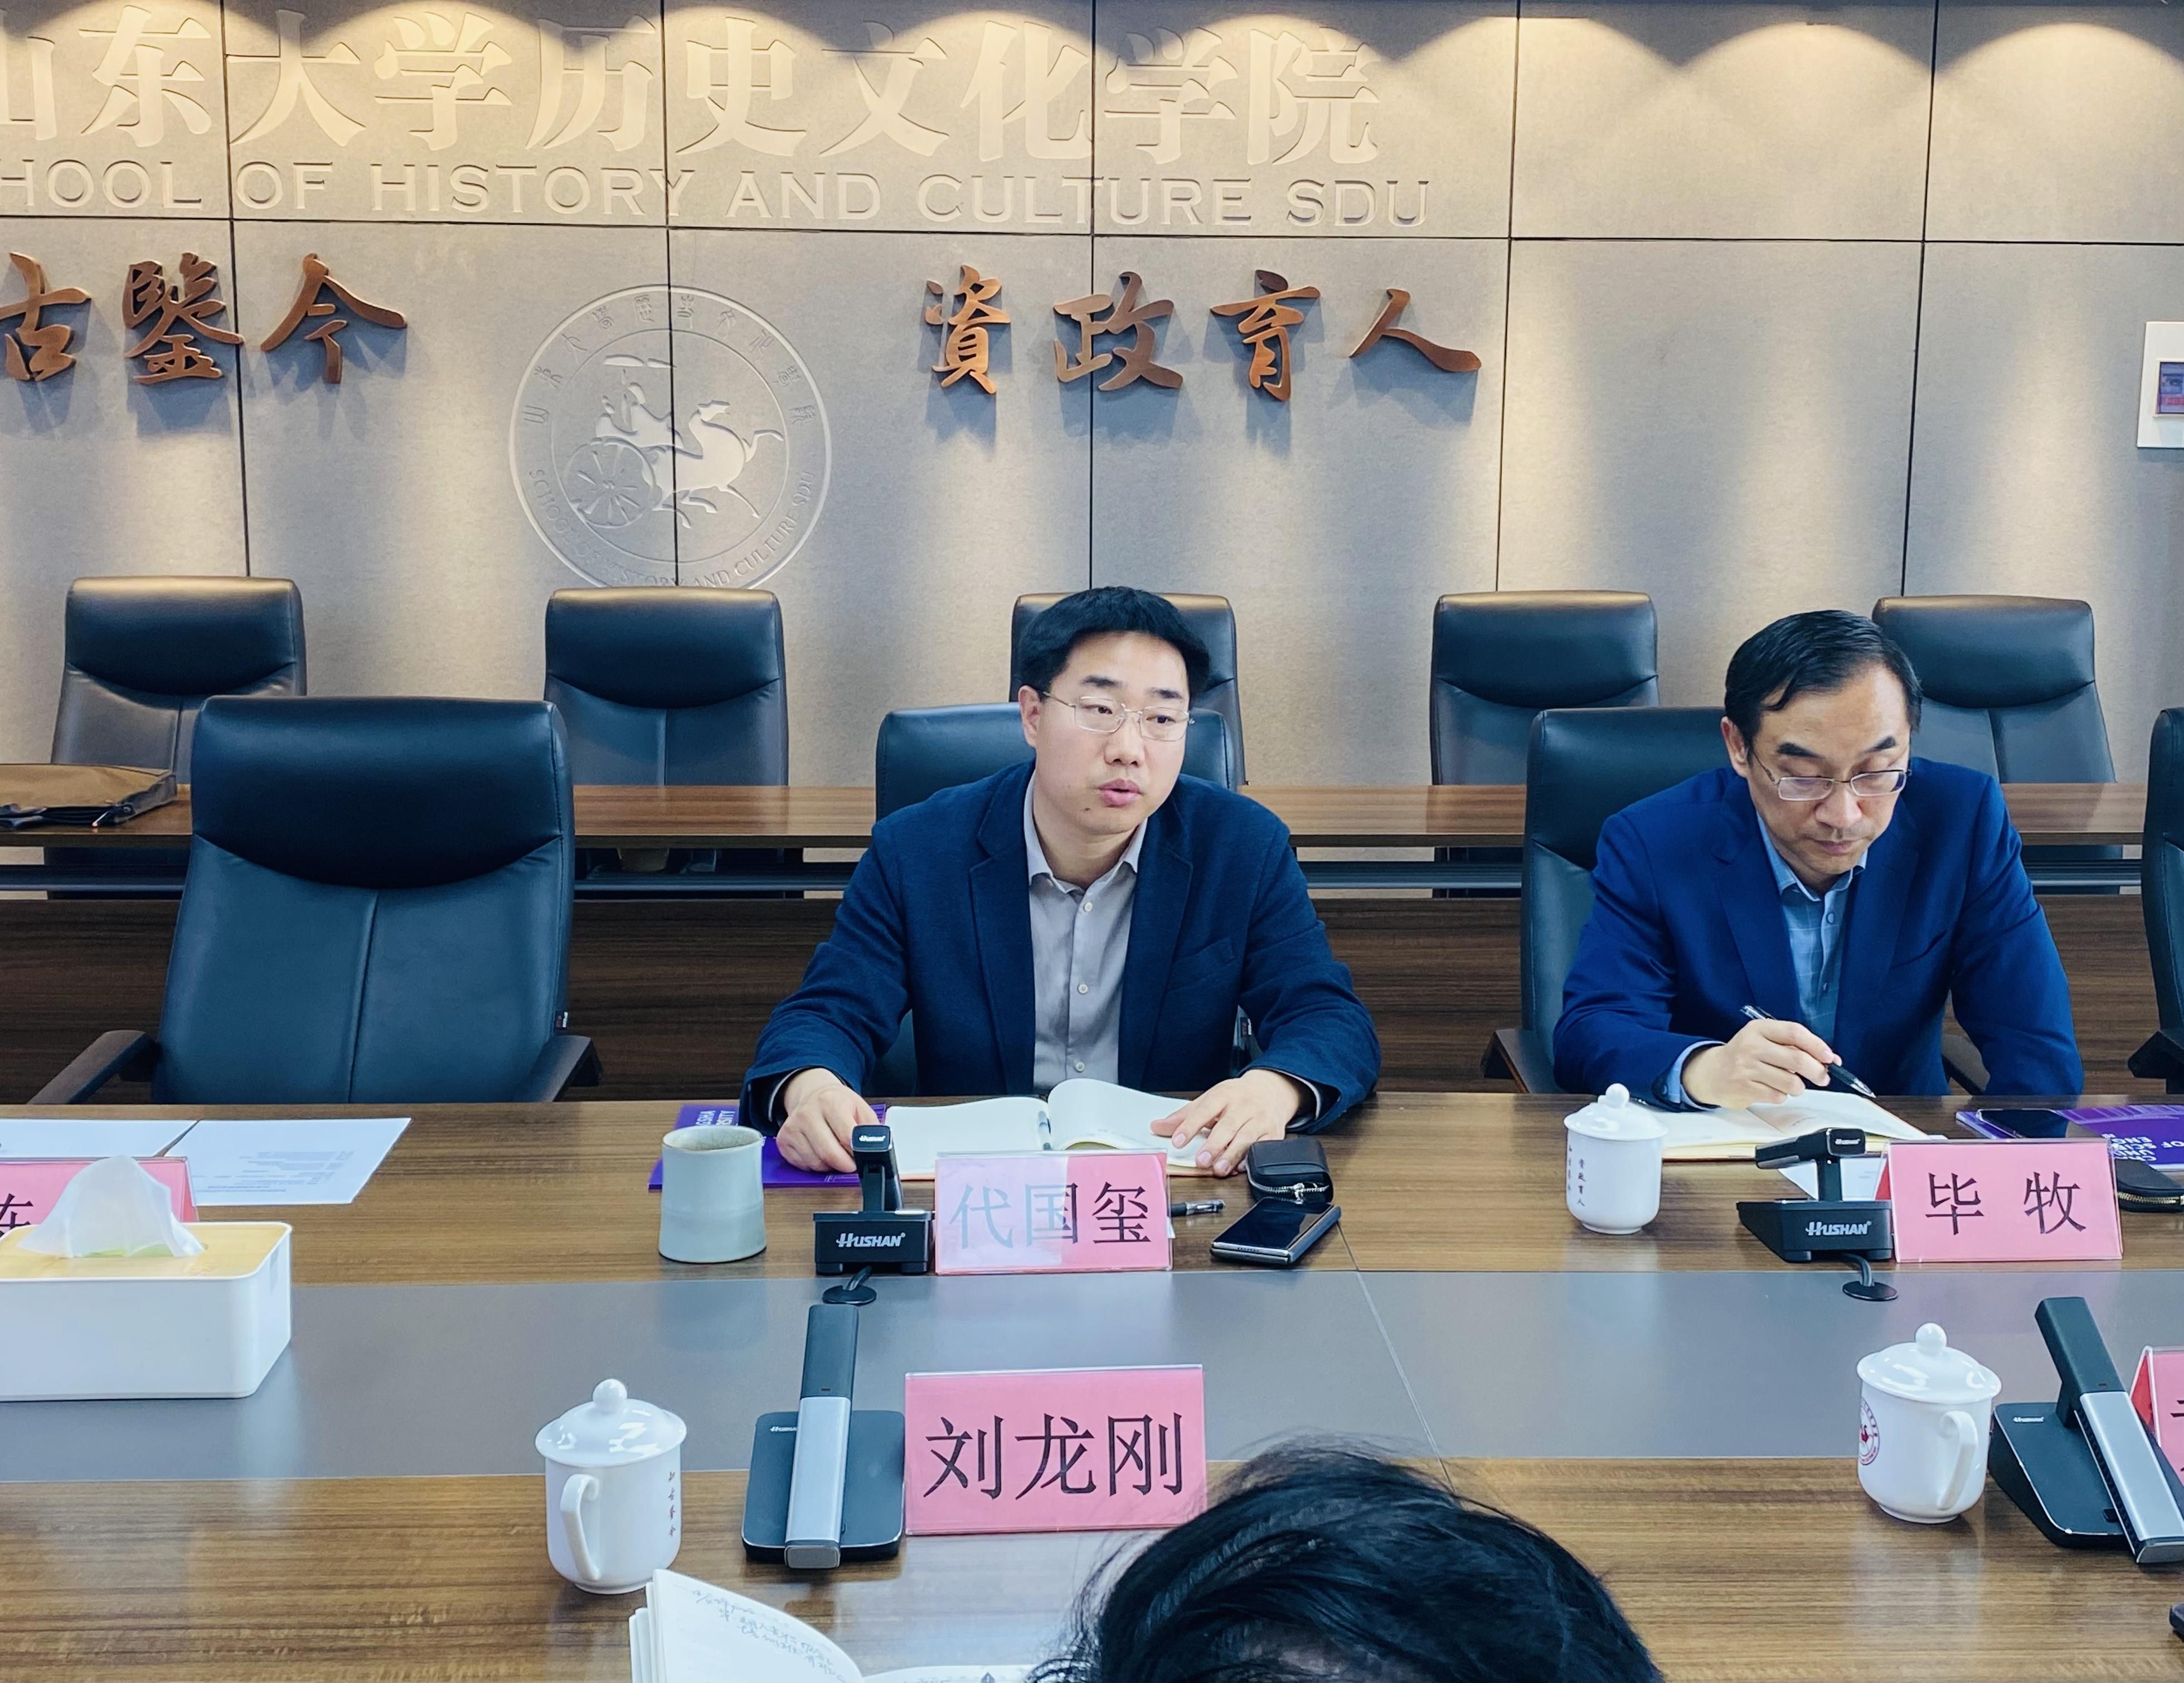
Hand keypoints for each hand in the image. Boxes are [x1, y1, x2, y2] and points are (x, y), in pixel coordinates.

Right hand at [775, 1068, 876, 1172]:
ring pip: (816, 1163)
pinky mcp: (783, 1140)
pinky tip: (819, 1152)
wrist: (813, 1094)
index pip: (847, 1137)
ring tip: (835, 1152)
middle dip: (845, 1164)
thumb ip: (870, 1128)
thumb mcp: (861, 1108)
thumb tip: (876, 1150)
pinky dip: (816, 1165)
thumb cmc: (838, 1103)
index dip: (857, 1153)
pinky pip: (804, 1165)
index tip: (861, 1157)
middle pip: (829, 1154)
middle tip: (851, 1162)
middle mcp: (808, 1113)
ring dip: (830, 1165)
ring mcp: (792, 1127)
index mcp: (830, 1102)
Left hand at [1151, 1069, 1306, 1175]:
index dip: (1190, 1125)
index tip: (1177, 1141)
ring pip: (1247, 1138)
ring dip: (1232, 1155)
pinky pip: (1264, 1146)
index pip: (1205, 1109)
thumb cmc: (1235, 1098)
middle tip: (1201, 1161)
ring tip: (1218, 1169)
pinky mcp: (1274, 1132)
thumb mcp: (1210, 1100)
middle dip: (1214, 1144)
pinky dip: (1252, 1158)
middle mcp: (1243, 1106)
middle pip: (1228, 1125)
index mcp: (1224, 1095)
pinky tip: (1241, 1167)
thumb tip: (1156, 1127)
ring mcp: (1260, 1119)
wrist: (1271, 1090)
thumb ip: (1184, 1116)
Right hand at [1681, 1019, 1837, 1108]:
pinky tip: (1771, 1089)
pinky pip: (1778, 1096)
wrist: (1713, 1073)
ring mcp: (1746, 1068)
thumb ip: (1794, 1046)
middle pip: (1797, 1059)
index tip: (1830, 1057)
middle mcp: (1751, 1046)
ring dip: (1797, 1087)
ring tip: (1789, 1083)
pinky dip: (1781, 1095)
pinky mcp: (1745, 1088)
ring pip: (1791, 1082)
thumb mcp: (1764, 1040)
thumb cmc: (1746, 1056)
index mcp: (1759, 1029)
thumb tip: (1829, 1059)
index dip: (1817, 1045)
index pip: (1794, 1032)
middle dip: (1817, 1071)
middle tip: (1822, 1077)